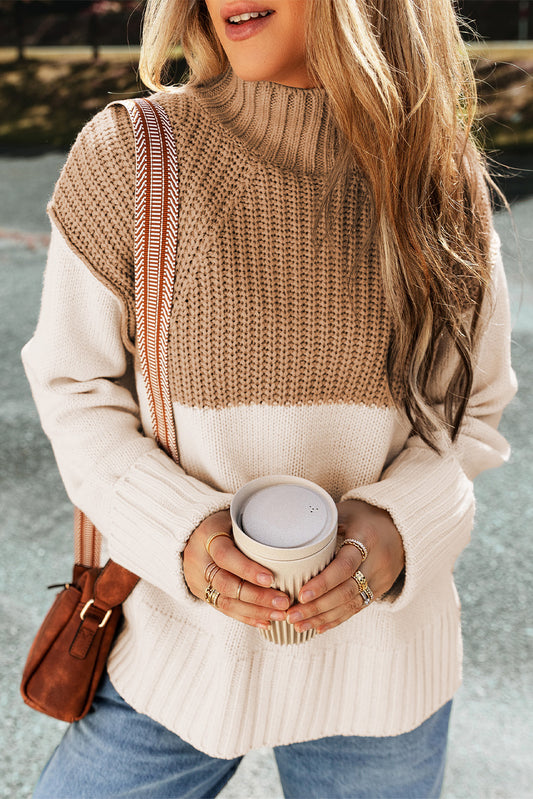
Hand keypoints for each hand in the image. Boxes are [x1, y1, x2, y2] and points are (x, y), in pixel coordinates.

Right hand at [182, 510, 289, 628]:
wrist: (191, 533)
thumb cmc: (223, 523)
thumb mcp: (234, 518)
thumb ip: (254, 528)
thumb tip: (289, 538)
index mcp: (207, 536)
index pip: (225, 556)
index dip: (247, 569)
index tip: (271, 579)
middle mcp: (199, 561)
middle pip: (226, 584)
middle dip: (257, 597)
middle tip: (283, 602)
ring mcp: (198, 580)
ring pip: (226, 601)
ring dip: (255, 611)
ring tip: (280, 614)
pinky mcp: (202, 593)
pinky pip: (224, 610)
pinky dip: (246, 617)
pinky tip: (265, 622)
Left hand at [286, 500, 404, 634]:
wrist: (401, 526)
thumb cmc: (366, 514)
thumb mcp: (346, 510)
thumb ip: (323, 521)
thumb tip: (289, 527)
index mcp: (367, 538)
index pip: (345, 565)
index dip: (324, 582)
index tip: (302, 594)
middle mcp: (377, 562)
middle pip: (347, 591)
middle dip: (318, 606)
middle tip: (292, 615)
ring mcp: (380, 579)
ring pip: (351, 604)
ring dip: (323, 617)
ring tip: (298, 625)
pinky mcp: (380, 589)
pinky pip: (357, 608)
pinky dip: (337, 618)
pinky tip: (318, 626)